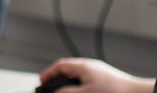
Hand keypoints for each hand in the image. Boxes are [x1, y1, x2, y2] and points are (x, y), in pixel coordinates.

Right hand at [38, 58, 153, 92]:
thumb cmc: (114, 92)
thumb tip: (56, 91)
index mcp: (83, 66)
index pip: (60, 66)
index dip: (48, 73)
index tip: (41, 81)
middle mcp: (92, 66)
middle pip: (69, 68)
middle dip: (57, 77)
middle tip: (50, 86)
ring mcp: (100, 72)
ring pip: (79, 74)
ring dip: (68, 81)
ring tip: (64, 90)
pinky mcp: (107, 79)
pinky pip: (87, 79)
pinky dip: (79, 84)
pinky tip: (81, 91)